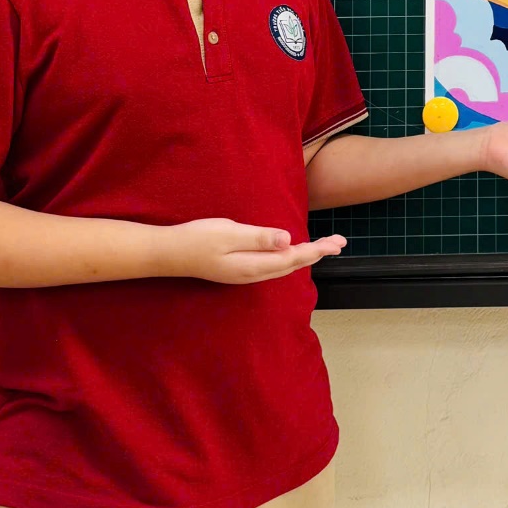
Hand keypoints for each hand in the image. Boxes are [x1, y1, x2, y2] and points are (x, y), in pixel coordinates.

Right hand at [164, 218, 346, 283]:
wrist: (167, 254)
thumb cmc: (197, 239)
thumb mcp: (230, 232)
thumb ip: (259, 238)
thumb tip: (288, 240)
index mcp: (253, 266)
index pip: (293, 258)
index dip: (317, 250)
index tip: (337, 243)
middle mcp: (252, 274)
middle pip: (292, 264)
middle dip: (317, 253)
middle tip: (340, 242)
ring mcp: (244, 274)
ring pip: (282, 267)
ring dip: (304, 256)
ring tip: (323, 247)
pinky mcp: (237, 269)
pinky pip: (271, 266)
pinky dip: (288, 258)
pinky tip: (290, 252)